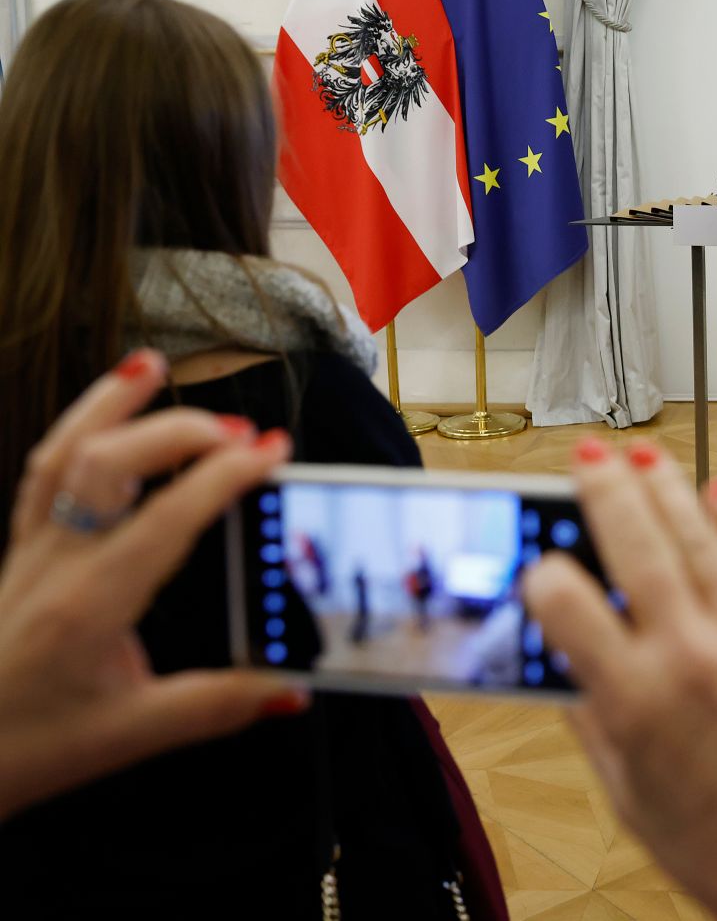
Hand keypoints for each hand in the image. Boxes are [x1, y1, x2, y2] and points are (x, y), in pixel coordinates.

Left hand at [0, 349, 301, 819]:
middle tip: (244, 431)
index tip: (275, 450)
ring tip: (149, 362)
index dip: (225, 476)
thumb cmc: (29, 749)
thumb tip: (293, 689)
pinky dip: (73, 431)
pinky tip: (101, 415)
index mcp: (91, 604)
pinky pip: (40, 475)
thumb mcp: (129, 736)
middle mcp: (55, 564)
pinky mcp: (18, 555)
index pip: (168, 518)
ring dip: (108, 403)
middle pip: (109, 466)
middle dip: (180, 433)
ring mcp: (29, 553)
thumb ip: (215, 707)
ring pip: (61, 454)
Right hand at [524, 440, 716, 920]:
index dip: (542, 573)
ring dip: (667, 487)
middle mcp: (693, 657)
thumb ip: (589, 711)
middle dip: (604, 489)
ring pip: (701, 536)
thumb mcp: (622, 788)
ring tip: (642, 458)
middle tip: (587, 457)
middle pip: (637, 543)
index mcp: (634, 700)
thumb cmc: (714, 844)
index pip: (565, 600)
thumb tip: (564, 649)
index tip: (540, 563)